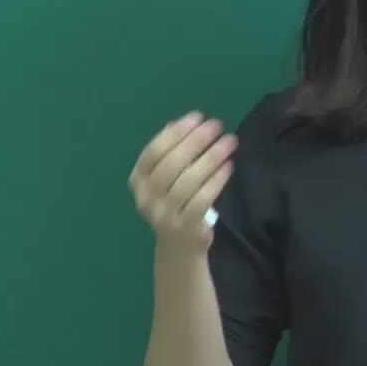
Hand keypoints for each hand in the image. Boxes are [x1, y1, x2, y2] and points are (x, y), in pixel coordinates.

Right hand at [128, 111, 234, 252]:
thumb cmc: (173, 204)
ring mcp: (163, 214)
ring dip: (210, 157)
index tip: (198, 117)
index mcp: (137, 180)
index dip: (176, 132)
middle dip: (196, 141)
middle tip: (217, 126)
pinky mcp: (184, 228)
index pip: (154, 150)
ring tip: (228, 142)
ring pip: (188, 181)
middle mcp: (145, 198)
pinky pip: (201, 199)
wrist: (178, 248)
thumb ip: (170, 152)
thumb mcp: (166, 179)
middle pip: (171, 163)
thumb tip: (179, 123)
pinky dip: (216, 181)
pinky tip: (228, 167)